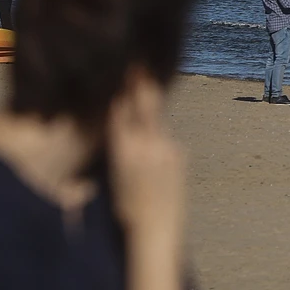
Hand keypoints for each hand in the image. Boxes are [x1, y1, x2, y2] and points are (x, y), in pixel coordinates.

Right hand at [107, 75, 186, 242]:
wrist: (156, 230)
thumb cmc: (123, 209)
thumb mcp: (110, 175)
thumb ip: (115, 145)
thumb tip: (113, 123)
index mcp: (124, 149)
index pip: (120, 109)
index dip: (119, 88)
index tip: (118, 67)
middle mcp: (148, 145)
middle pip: (144, 105)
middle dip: (140, 82)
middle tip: (138, 59)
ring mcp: (167, 149)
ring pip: (155, 122)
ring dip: (147, 112)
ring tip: (141, 92)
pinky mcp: (179, 155)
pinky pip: (164, 138)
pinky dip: (155, 137)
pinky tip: (150, 145)